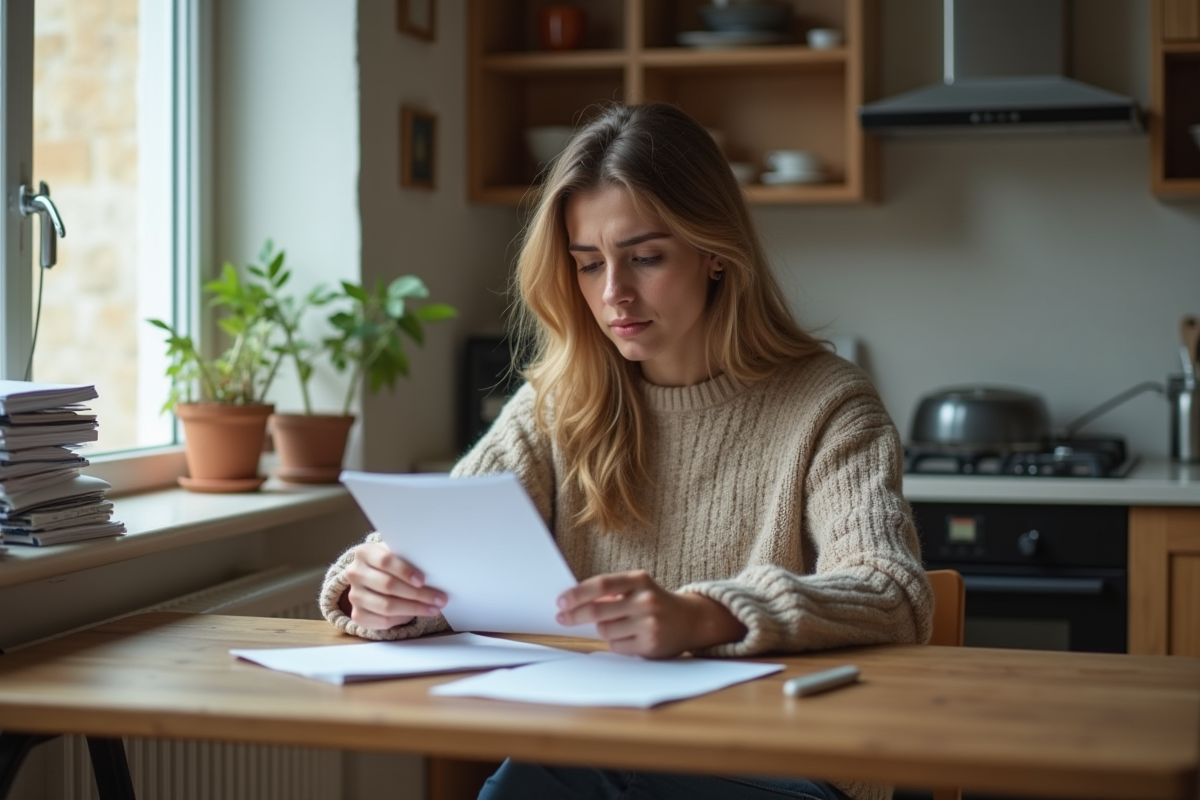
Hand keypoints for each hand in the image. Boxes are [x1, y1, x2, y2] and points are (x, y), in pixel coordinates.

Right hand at [340, 542, 447, 630]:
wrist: (373, 578)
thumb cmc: (392, 565)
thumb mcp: (398, 555)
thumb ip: (409, 558)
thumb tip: (436, 570)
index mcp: (364, 552)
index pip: (385, 560)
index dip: (405, 571)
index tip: (423, 580)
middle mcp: (355, 573)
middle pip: (388, 585)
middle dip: (418, 594)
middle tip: (439, 599)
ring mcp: (354, 595)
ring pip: (387, 606)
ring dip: (414, 609)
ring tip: (433, 609)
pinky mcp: (358, 615)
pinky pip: (383, 620)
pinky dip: (402, 619)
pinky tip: (416, 615)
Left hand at [555, 570, 745, 658]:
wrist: (691, 620)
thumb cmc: (655, 602)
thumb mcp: (638, 587)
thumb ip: (611, 591)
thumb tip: (573, 600)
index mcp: (639, 580)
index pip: (601, 584)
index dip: (577, 593)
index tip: (561, 601)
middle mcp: (645, 600)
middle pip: (597, 609)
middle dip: (575, 615)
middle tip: (562, 617)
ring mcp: (649, 623)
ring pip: (605, 630)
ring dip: (602, 629)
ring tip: (616, 625)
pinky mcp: (650, 644)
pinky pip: (616, 645)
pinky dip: (616, 642)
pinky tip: (629, 637)